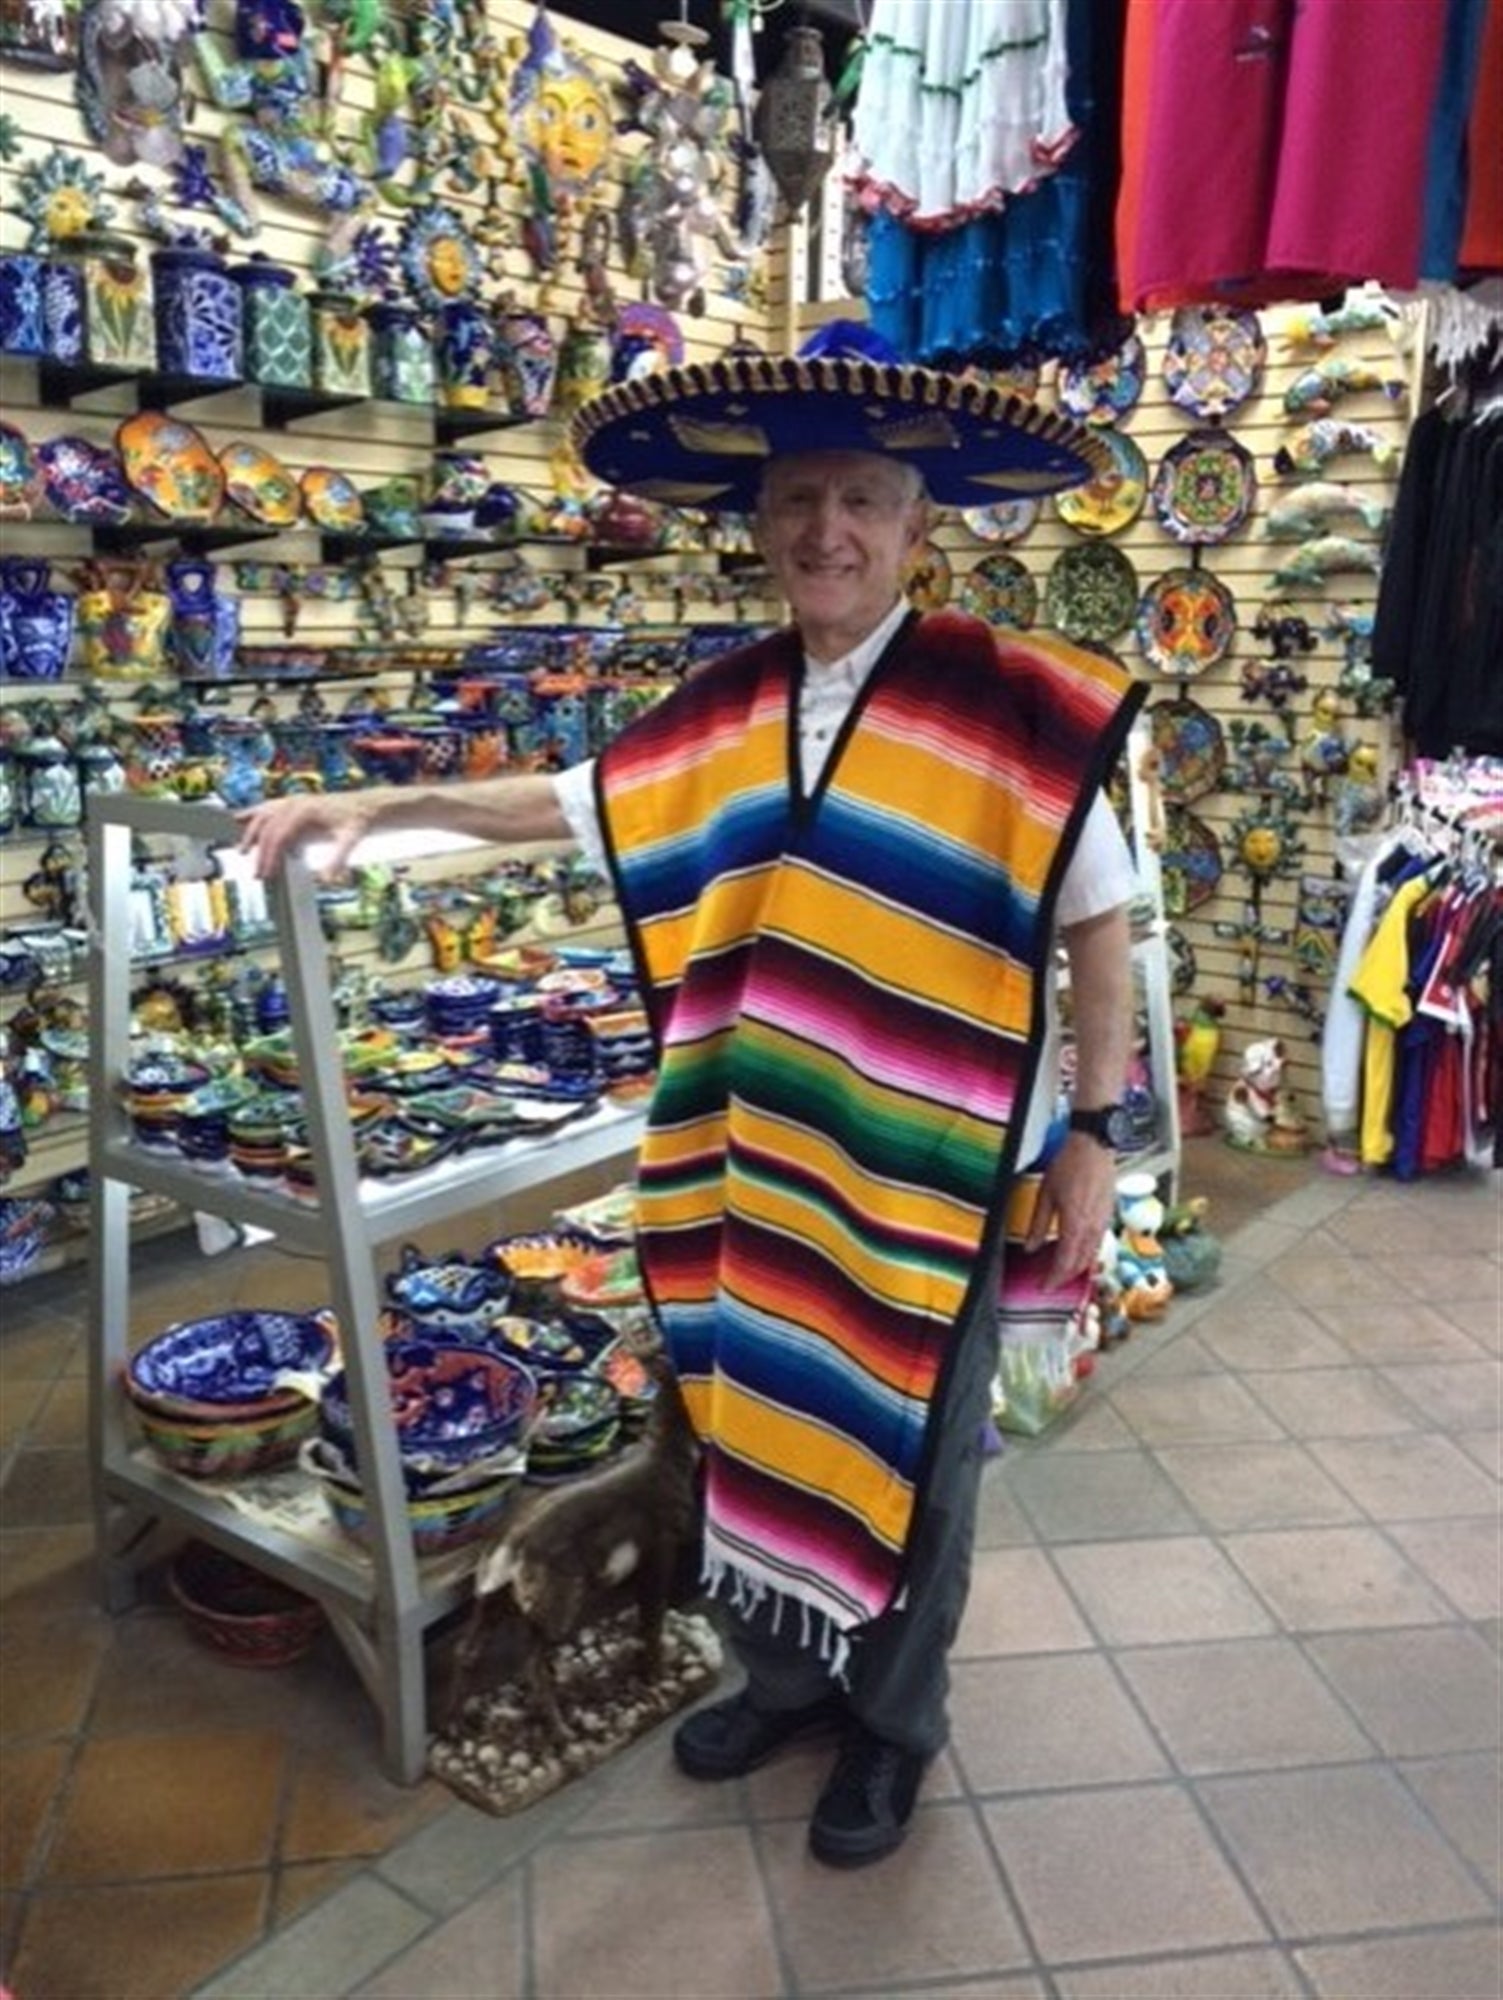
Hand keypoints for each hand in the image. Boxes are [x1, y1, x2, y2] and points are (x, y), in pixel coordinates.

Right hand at [237, 793, 375, 879]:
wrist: (367, 804)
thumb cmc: (359, 821)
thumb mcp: (352, 839)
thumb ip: (338, 859)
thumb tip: (328, 880)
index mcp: (305, 810)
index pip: (279, 835)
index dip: (270, 856)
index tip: (266, 874)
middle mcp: (296, 802)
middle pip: (268, 827)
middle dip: (260, 852)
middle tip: (257, 874)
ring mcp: (294, 800)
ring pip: (264, 815)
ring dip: (251, 832)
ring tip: (242, 851)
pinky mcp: (295, 802)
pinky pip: (269, 807)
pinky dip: (253, 813)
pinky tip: (239, 818)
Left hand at [1023, 1133, 1117, 1286]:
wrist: (1093, 1146)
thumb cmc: (1069, 1164)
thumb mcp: (1045, 1194)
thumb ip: (1038, 1224)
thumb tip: (1031, 1248)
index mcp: (1075, 1224)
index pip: (1065, 1262)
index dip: (1054, 1279)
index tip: (1043, 1287)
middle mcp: (1092, 1227)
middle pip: (1080, 1263)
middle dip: (1065, 1277)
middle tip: (1050, 1283)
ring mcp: (1103, 1221)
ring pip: (1091, 1255)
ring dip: (1076, 1267)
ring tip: (1062, 1272)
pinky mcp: (1108, 1215)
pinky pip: (1098, 1243)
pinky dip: (1086, 1253)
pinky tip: (1076, 1252)